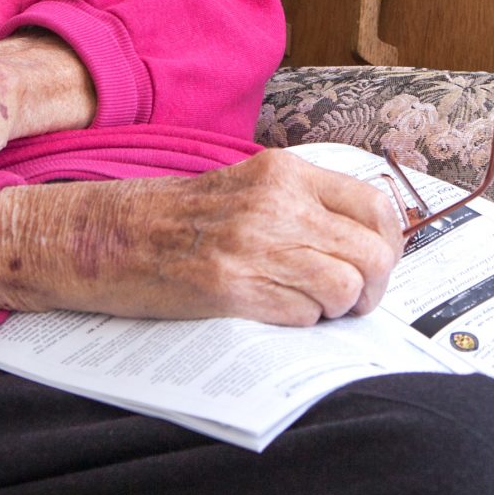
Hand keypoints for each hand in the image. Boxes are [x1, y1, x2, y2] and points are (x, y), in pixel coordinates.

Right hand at [0, 151, 404, 325]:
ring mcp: (254, 244)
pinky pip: (304, 315)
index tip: (375, 265)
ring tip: (309, 309)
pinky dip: (300, 322)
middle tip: (350, 302)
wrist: (105, 237)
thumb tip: (365, 242)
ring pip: (346, 287)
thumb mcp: (245, 188)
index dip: (389, 246)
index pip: (377, 206)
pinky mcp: (232, 288)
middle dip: (373, 288)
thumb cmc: (175, 220)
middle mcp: (276, 202)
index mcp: (283, 171)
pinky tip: (273, 313)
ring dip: (336, 309)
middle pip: (373, 253)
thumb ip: (301, 205)